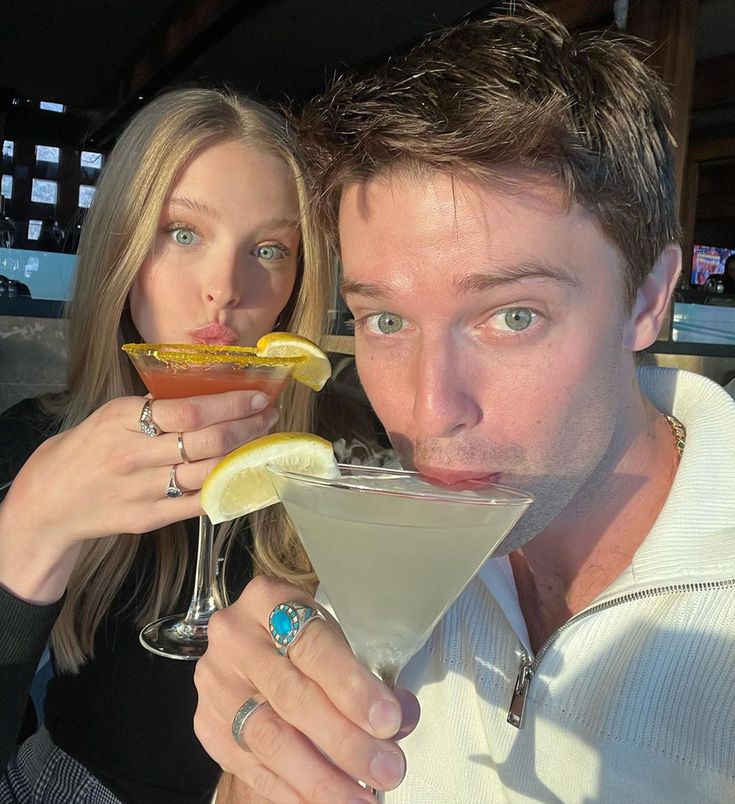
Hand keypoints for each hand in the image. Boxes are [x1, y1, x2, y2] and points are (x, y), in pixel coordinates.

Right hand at [0, 390, 277, 601]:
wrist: (49, 502)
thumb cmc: (87, 449)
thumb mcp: (112, 415)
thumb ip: (157, 408)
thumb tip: (214, 398)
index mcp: (123, 420)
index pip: (190, 411)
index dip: (231, 404)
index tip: (258, 397)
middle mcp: (134, 455)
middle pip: (207, 441)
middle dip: (247, 427)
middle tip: (268, 417)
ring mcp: (142, 490)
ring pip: (208, 472)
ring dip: (244, 456)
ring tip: (262, 441)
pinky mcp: (148, 519)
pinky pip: (199, 504)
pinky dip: (228, 490)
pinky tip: (248, 476)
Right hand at [194, 575, 419, 803]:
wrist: (249, 647)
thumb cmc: (300, 638)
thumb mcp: (332, 636)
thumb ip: (365, 676)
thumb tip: (400, 718)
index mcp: (269, 601)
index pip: (313, 646)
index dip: (352, 687)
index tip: (388, 720)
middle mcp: (234, 638)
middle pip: (292, 696)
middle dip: (344, 740)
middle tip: (387, 767)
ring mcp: (215, 684)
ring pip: (270, 739)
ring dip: (321, 777)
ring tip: (361, 798)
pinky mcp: (208, 726)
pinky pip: (253, 768)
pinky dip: (293, 792)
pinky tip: (325, 802)